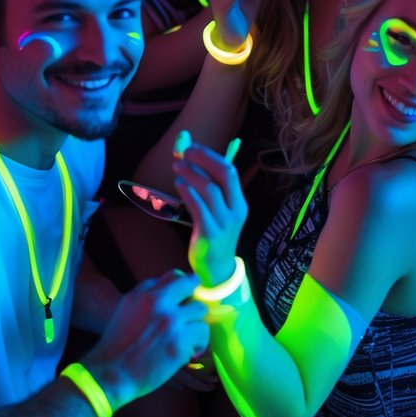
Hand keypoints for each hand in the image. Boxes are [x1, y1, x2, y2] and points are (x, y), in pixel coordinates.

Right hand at [84, 269, 208, 410]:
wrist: (111, 373)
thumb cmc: (117, 345)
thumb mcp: (126, 309)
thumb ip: (146, 297)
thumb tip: (170, 292)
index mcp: (145, 293)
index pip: (176, 276)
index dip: (185, 287)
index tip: (187, 298)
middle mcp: (158, 302)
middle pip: (192, 287)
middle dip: (193, 303)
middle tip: (190, 319)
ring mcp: (170, 321)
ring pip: (200, 311)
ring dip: (196, 325)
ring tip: (188, 340)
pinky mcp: (179, 343)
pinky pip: (202, 335)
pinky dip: (197, 346)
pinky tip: (187, 355)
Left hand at [173, 141, 247, 286]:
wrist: (216, 269)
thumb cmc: (212, 232)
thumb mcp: (214, 209)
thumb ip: (204, 183)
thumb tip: (188, 152)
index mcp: (238, 202)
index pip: (229, 171)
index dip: (210, 156)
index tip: (192, 147)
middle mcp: (235, 211)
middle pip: (225, 175)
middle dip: (204, 159)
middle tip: (184, 152)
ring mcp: (224, 223)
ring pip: (210, 190)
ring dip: (192, 174)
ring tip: (176, 167)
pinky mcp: (210, 234)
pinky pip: (200, 208)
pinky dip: (189, 193)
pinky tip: (179, 184)